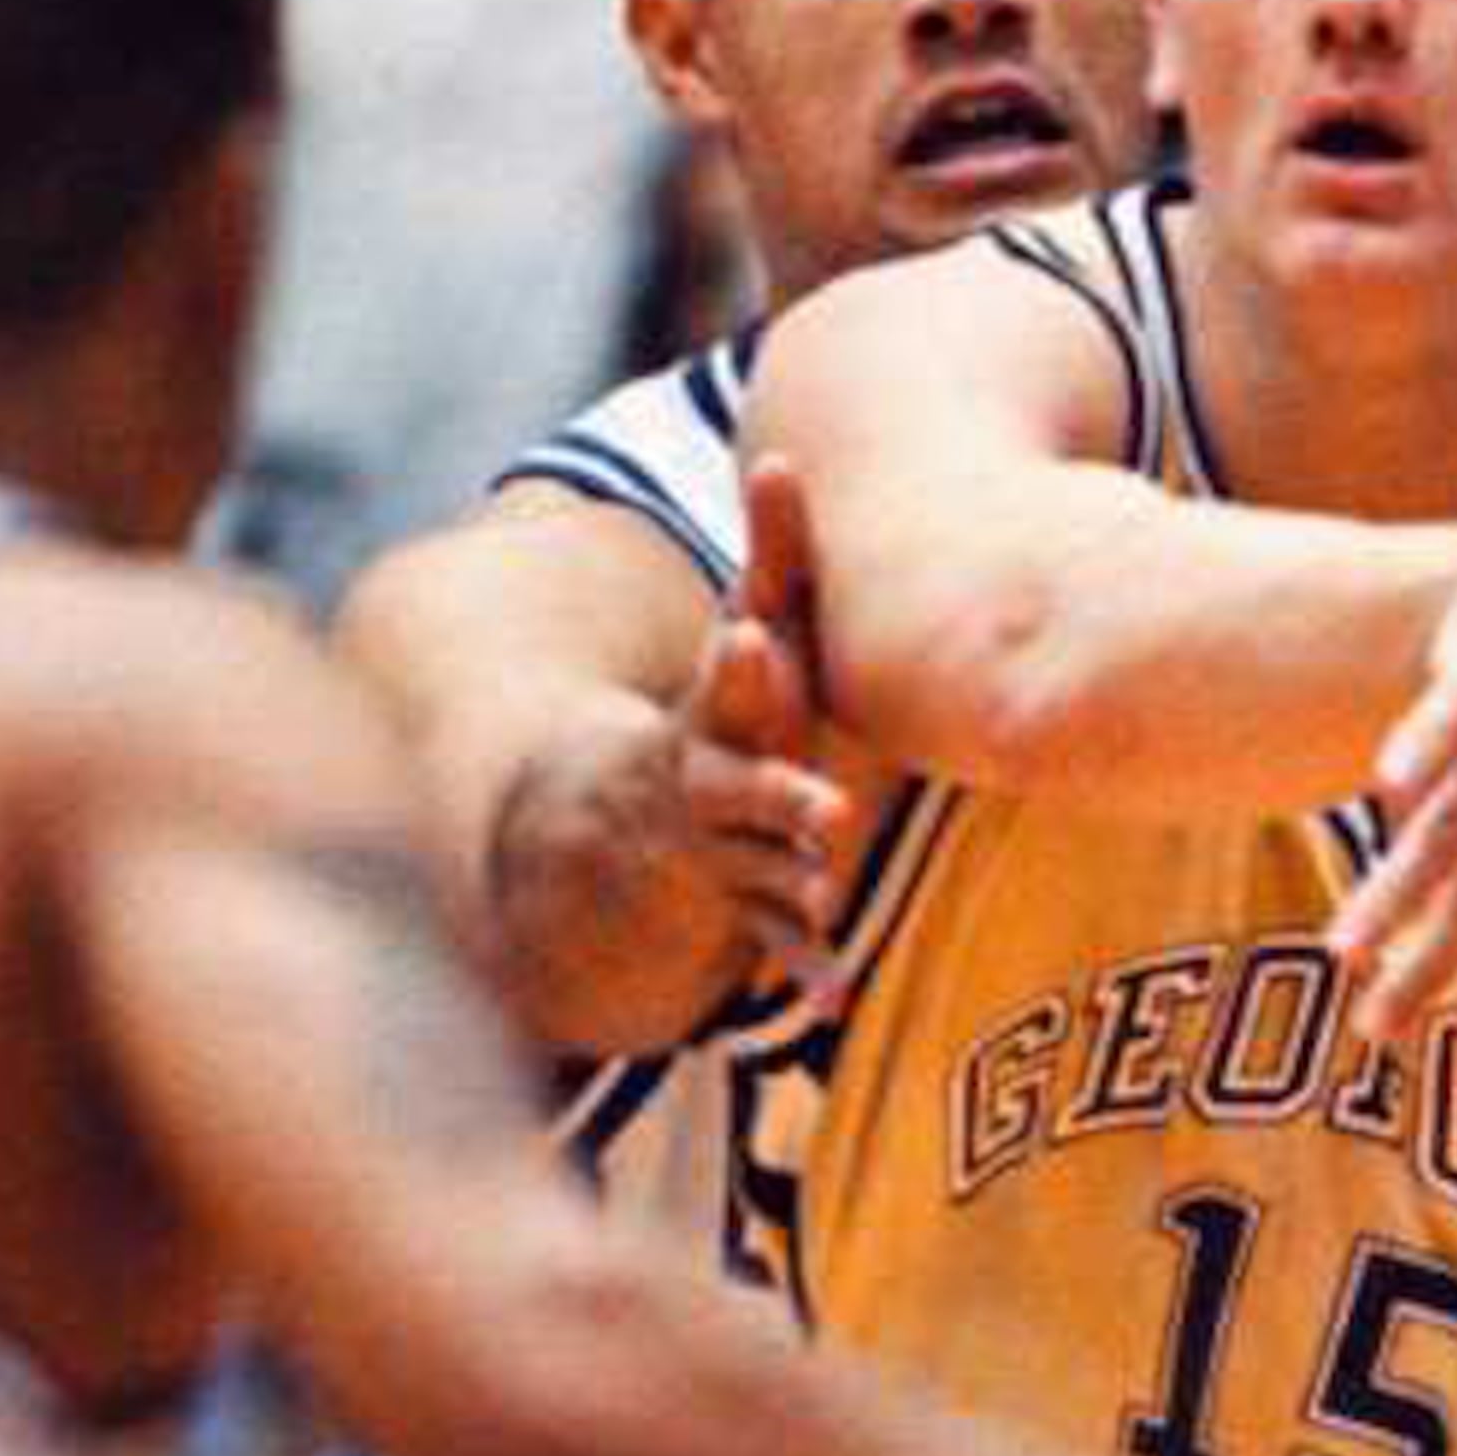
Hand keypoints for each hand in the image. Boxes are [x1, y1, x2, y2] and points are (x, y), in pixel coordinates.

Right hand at [673, 457, 848, 997]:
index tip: (753, 641)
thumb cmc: (723, 704)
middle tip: (822, 808)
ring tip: (831, 890)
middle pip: (738, 787)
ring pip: (757, 871)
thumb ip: (773, 554)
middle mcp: (708, 783)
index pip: (728, 683)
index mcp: (718, 713)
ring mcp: (718, 850)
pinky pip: (772, 941)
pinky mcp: (742, 906)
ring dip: (793, 884)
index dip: (741, 664)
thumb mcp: (742, 632)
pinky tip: (832, 999)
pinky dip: (802, 967)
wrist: (624, 822)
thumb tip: (786, 456)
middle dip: (774, 794)